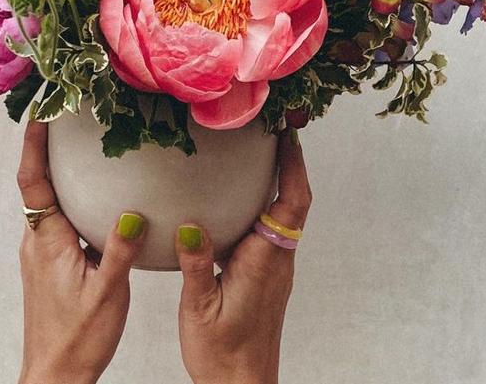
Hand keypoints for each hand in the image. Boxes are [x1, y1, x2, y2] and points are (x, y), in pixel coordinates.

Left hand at [15, 121, 146, 383]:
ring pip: (49, 203)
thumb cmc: (78, 339)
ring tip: (81, 148)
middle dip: (45, 148)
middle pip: (37, 183)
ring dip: (58, 173)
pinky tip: (101, 201)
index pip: (32, 181)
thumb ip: (120, 252)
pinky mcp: (52, 266)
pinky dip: (73, 199)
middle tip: (63, 117)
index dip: (33, 145)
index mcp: (47, 242)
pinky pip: (61, 221)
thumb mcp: (108, 293)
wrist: (56, 375)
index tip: (40, 113)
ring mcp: (43, 254)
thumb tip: (132, 213)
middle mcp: (38, 242)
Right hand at [175, 130, 311, 383]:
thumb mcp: (200, 307)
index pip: (291, 204)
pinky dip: (262, 208)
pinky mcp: (265, 278)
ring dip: (278, 185)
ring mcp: (274, 270)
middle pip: (294, 203)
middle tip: (273, 132)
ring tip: (255, 156)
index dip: (294, 166)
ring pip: (284, 218)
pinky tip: (235, 203)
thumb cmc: (222, 353)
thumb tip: (191, 225)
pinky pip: (270, 233)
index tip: (287, 135)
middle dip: (289, 165)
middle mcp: (277, 262)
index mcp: (265, 262)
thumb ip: (196, 264)